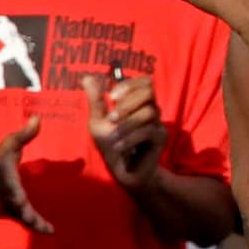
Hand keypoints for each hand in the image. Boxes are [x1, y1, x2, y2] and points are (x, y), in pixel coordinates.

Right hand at [0, 116, 50, 233]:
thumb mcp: (9, 147)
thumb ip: (24, 135)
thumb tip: (37, 118)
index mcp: (8, 184)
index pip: (14, 189)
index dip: (18, 191)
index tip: (27, 198)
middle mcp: (9, 199)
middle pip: (20, 210)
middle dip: (32, 218)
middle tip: (46, 226)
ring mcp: (10, 208)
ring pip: (23, 218)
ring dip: (35, 224)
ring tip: (48, 229)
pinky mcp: (14, 213)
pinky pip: (26, 221)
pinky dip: (37, 225)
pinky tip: (50, 230)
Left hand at [85, 71, 163, 189]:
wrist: (122, 171)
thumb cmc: (111, 144)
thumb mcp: (98, 121)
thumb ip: (96, 100)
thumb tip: (87, 77)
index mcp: (137, 102)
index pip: (144, 82)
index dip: (130, 85)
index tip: (112, 96)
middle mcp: (151, 109)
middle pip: (149, 91)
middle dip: (128, 102)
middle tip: (112, 118)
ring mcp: (158, 123)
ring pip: (148, 112)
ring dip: (127, 124)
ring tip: (113, 138)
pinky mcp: (161, 138)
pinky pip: (149, 131)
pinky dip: (131, 138)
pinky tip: (119, 147)